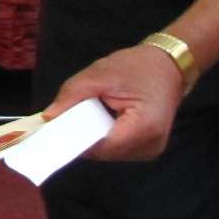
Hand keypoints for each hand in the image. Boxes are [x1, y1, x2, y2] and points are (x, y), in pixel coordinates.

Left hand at [46, 43, 185, 161]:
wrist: (169, 65)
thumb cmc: (138, 66)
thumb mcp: (100, 73)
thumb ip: (72, 95)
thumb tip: (49, 117)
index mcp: (144, 127)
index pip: (100, 146)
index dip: (76, 138)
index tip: (55, 129)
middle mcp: (150, 146)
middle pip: (104, 152)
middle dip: (84, 137)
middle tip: (67, 118)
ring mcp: (151, 150)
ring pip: (109, 153)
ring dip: (94, 138)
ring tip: (88, 115)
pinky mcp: (148, 149)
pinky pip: (118, 150)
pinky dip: (105, 138)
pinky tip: (101, 121)